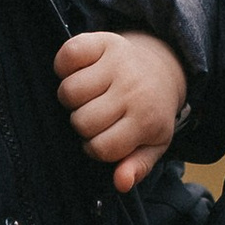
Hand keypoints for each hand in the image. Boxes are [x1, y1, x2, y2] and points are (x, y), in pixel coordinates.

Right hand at [54, 28, 186, 191]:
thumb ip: (137, 167)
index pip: (101, 148)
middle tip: (96, 114)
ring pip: (69, 91)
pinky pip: (68, 54)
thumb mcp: (153, 143)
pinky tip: (77, 71)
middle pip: (82, 120)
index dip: (96, 148)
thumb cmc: (150, 111)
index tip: (103, 138)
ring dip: (71, 97)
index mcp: (146, 119)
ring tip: (87, 95)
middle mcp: (133, 89)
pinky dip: (64, 65)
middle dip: (83, 123)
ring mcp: (118, 63)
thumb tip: (120, 183)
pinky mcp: (104, 41)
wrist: (160, 68)